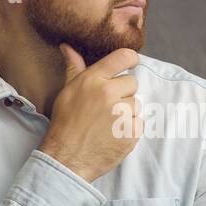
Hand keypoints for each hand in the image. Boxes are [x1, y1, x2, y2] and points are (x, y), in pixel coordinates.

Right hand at [38, 44, 142, 182]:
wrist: (66, 159)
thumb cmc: (65, 124)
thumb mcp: (67, 92)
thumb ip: (74, 67)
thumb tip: (68, 46)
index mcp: (93, 80)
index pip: (123, 57)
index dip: (131, 59)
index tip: (131, 65)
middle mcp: (108, 93)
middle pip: (132, 83)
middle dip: (123, 94)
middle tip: (107, 108)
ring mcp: (121, 114)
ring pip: (136, 104)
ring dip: (127, 113)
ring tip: (108, 123)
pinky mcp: (131, 133)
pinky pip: (140, 123)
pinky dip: (130, 129)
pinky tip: (114, 135)